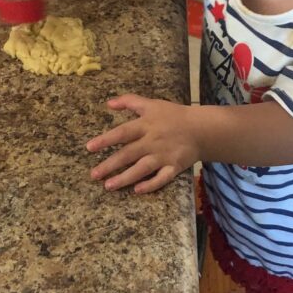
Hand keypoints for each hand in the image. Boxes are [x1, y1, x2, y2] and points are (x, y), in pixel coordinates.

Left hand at [86, 95, 200, 193]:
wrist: (202, 129)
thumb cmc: (174, 116)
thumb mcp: (152, 104)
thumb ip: (130, 101)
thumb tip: (108, 102)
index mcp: (146, 125)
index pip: (122, 133)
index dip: (105, 140)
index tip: (90, 147)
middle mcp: (153, 141)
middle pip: (128, 154)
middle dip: (110, 165)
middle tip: (94, 175)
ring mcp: (164, 156)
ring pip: (142, 169)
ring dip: (125, 178)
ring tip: (108, 186)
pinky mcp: (174, 167)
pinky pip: (161, 178)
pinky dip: (150, 185)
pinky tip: (137, 190)